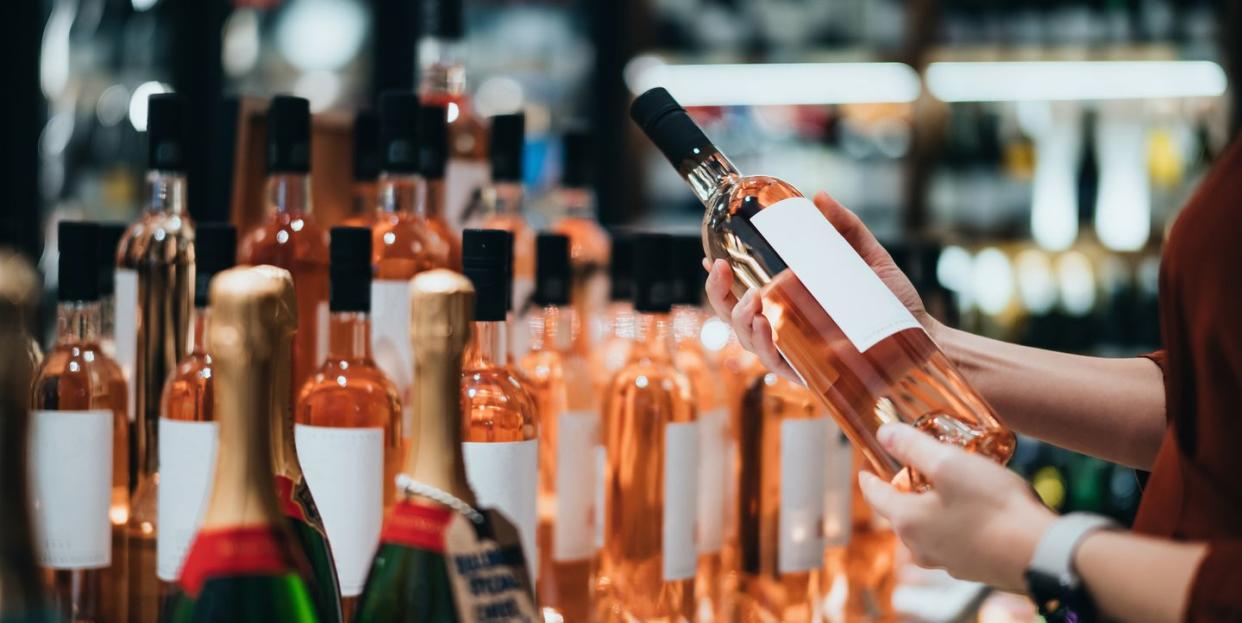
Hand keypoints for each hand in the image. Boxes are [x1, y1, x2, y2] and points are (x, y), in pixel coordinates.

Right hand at [702, 191, 939, 381]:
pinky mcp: (807, 372)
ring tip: (751, 298)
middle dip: (717, 294)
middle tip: (721, 268)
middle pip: (734, 315)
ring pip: (746, 338)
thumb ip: (845, 227)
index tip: (710, 256)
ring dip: (739, 318)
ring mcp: (794, 351)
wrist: (921, 338)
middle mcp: (785, 327)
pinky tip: (765, 325)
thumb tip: (819, 196)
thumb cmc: (893, 303)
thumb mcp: (869, 257)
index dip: (720, 279)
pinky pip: (773, 362)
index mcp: (791, 302)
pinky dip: (763, 344)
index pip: (744, 291)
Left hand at [858, 422, 1054, 592]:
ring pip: (925, 529)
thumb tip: (884, 434)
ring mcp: (946, 561)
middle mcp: (920, 547)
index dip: (868, 478)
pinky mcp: (972, 567)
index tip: (865, 469)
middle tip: (910, 469)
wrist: (1040, 553)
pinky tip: (971, 510)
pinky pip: (951, 540)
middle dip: (901, 490)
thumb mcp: (949, 464)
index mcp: (907, 521)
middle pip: (899, 513)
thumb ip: (913, 447)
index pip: (874, 496)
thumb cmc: (994, 507)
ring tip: (943, 486)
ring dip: (928, 507)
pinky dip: (952, 522)